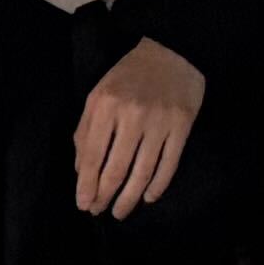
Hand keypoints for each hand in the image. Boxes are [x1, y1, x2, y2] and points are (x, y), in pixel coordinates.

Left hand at [72, 34, 206, 218]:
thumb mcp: (98, 95)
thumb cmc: (128, 76)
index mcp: (105, 106)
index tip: (83, 204)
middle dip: (105, 196)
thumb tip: (81, 171)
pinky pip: (168, 164)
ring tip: (120, 212)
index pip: (93, 155)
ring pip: (142, 172)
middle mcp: (131, 115)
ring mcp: (159, 122)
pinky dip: (158, 185)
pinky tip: (148, 197)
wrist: (172, 52)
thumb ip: (85, 131)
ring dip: (129, 198)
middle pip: (116, 168)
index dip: (87, 185)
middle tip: (99, 211)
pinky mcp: (181, 126)